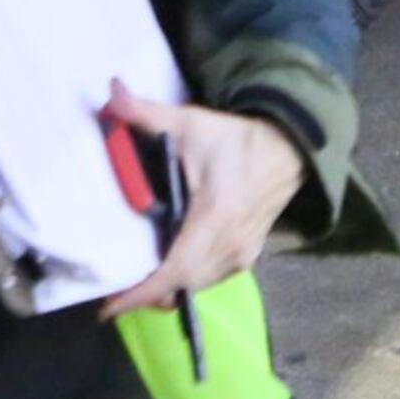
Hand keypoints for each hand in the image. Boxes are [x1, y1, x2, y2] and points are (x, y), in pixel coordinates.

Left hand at [96, 83, 305, 316]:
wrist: (290, 148)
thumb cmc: (237, 139)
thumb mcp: (190, 123)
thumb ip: (145, 112)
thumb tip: (110, 90)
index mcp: (214, 216)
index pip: (174, 269)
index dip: (141, 294)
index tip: (109, 308)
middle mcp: (231, 243)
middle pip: (182, 285)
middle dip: (148, 295)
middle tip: (117, 294)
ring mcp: (243, 252)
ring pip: (197, 285)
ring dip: (169, 288)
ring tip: (140, 283)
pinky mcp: (249, 255)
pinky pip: (212, 278)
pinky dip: (189, 280)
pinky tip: (173, 268)